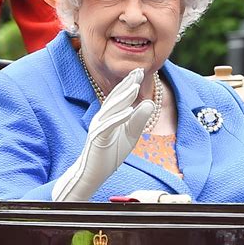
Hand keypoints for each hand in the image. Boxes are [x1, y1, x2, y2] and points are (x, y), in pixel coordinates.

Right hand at [51, 68, 154, 200]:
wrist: (93, 174)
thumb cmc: (110, 153)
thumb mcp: (130, 135)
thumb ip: (139, 119)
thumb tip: (150, 102)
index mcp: (109, 114)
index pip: (120, 96)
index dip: (129, 83)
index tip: (140, 71)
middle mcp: (102, 117)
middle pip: (116, 97)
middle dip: (127, 84)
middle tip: (138, 71)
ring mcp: (99, 126)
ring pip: (112, 108)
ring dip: (124, 97)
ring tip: (136, 87)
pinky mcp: (98, 138)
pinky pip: (109, 125)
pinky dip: (119, 118)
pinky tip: (129, 111)